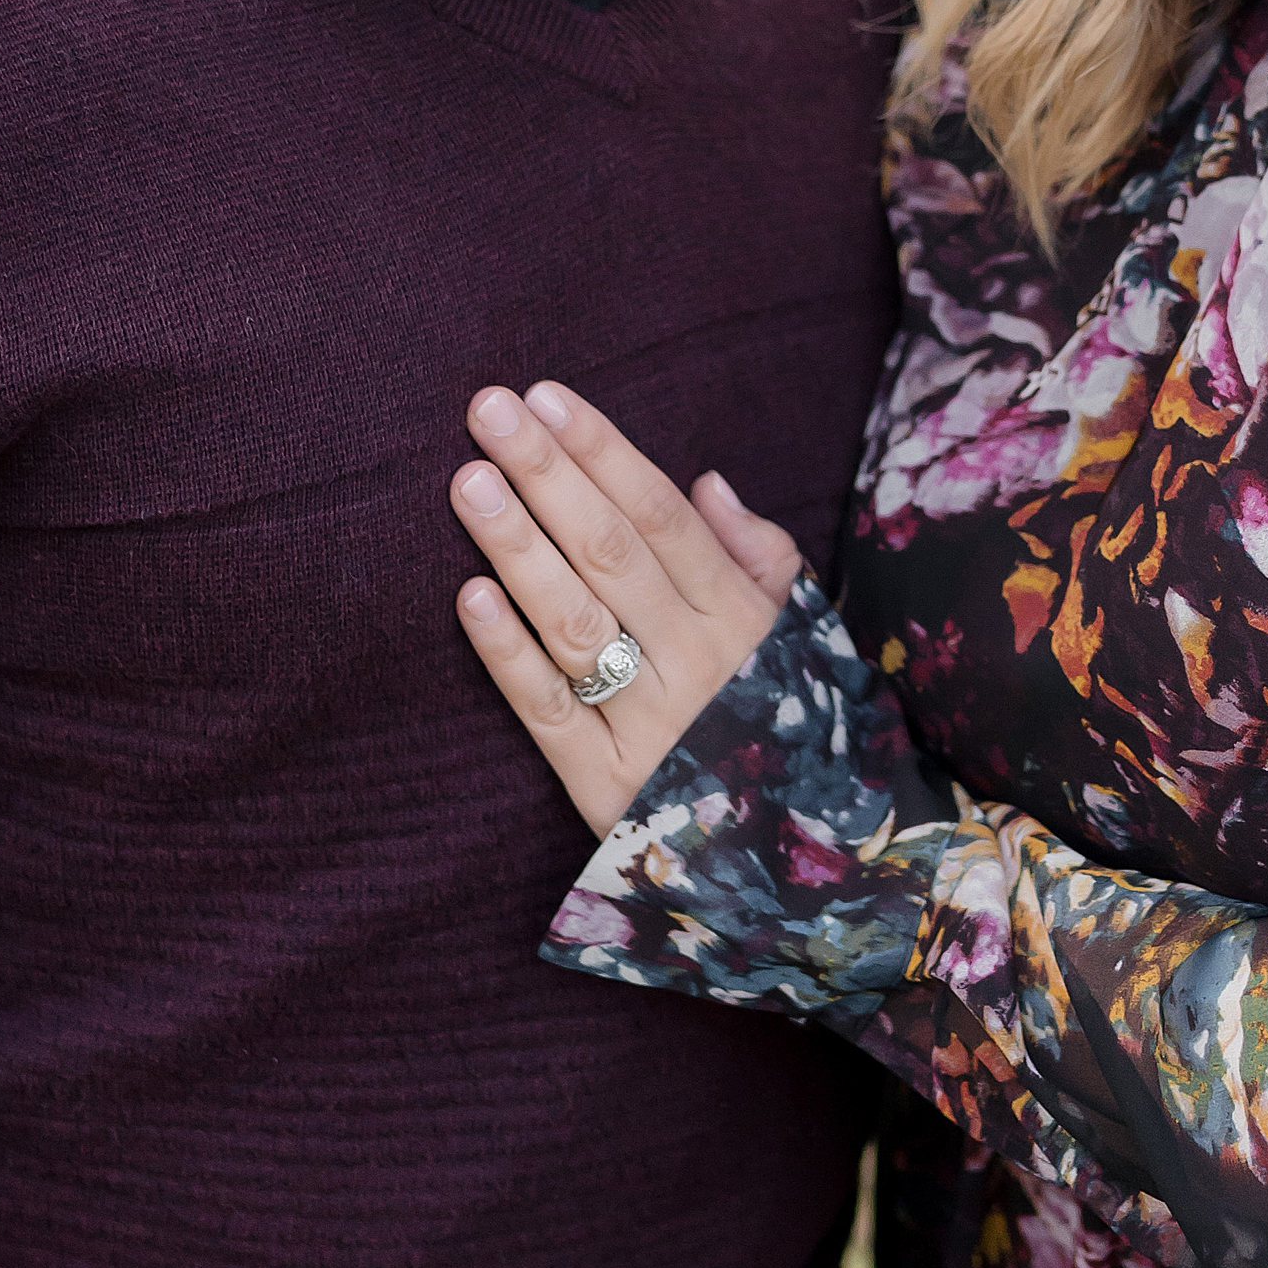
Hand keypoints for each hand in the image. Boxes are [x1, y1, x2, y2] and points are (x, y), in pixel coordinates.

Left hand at [451, 384, 802, 833]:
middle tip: (488, 412)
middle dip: (547, 475)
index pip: (663, 516)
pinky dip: (508, 655)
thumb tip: (707, 481)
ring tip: (468, 483)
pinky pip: (550, 712)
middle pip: (611, 552)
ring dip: (519, 547)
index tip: (546, 398)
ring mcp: (651, 724)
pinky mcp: (607, 785)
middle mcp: (697, 661)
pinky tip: (469, 597)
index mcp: (740, 617)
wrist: (798, 870)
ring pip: (577, 622)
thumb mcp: (797, 637)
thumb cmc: (786, 727)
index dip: (602, 452)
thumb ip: (759, 559)